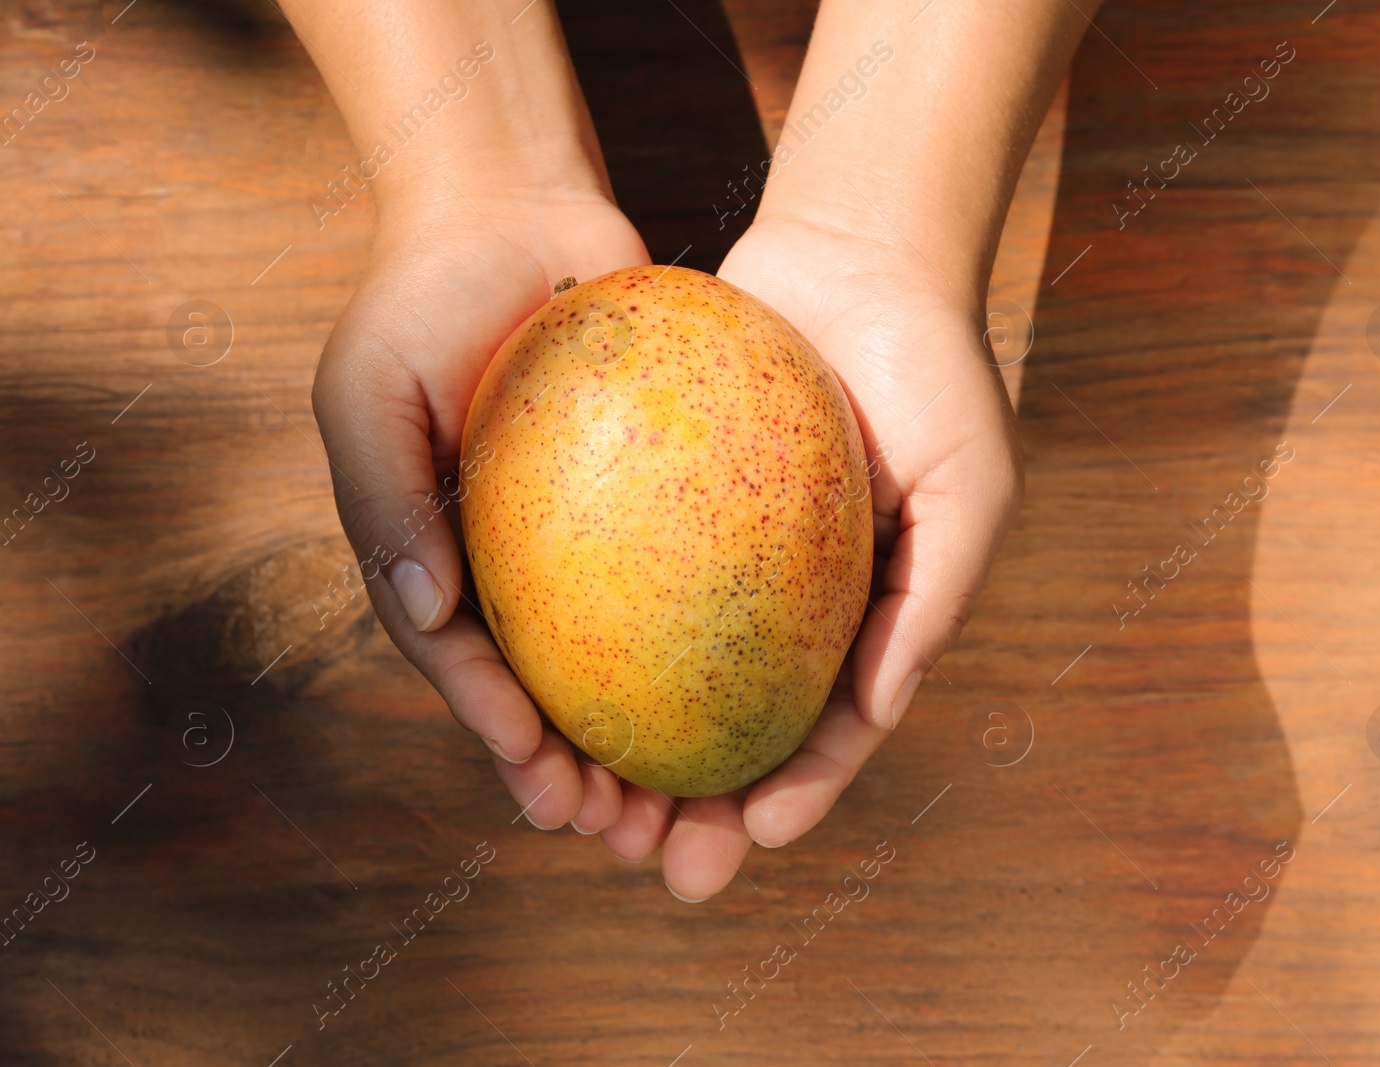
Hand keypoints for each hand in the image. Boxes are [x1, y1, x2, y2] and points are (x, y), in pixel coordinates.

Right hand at [312, 185, 651, 835]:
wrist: (512, 209)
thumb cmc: (423, 295)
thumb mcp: (368, 387)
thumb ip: (383, 499)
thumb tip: (429, 611)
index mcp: (432, 564)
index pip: (470, 675)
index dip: (506, 744)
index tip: (554, 795)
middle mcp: (507, 567)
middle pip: (550, 694)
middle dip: (587, 777)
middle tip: (636, 833)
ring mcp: (580, 539)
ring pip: (624, 659)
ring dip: (655, 738)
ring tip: (701, 799)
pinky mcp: (651, 500)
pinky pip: (687, 578)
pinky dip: (711, 638)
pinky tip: (762, 684)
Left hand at [595, 215, 1022, 894]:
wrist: (860, 249)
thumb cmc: (934, 367)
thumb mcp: (970, 484)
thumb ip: (933, 600)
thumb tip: (876, 714)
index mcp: (864, 620)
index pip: (829, 732)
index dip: (793, 797)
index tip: (746, 838)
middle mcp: (786, 604)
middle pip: (729, 731)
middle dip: (687, 810)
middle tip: (642, 856)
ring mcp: (720, 559)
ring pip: (658, 678)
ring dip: (620, 751)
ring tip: (575, 799)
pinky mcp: (659, 504)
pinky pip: (610, 580)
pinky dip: (579, 638)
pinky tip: (531, 678)